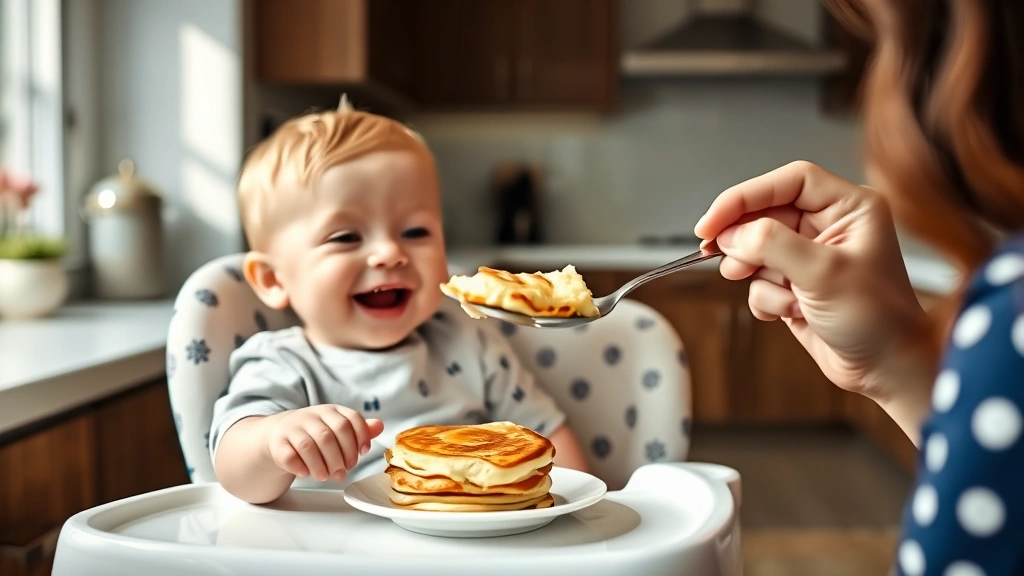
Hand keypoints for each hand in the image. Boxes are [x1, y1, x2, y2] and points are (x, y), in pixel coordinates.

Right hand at [263, 405, 383, 482]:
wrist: (279, 434)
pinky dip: (300, 467)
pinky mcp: (277, 442)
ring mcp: (292, 428)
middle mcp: (311, 416)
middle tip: (342, 473)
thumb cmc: (316, 434)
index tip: (362, 454)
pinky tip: (306, 473)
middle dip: (339, 457)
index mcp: (331, 411)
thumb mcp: (337, 428)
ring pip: (308, 446)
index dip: (360, 437)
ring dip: (320, 465)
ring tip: (325, 476)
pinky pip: (288, 455)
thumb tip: (380, 426)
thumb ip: (359, 429)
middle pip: (329, 435)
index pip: (350, 419)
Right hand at [694, 162, 935, 415]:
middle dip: (746, 242)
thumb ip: (772, 244)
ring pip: (756, 249)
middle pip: (765, 214)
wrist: (885, 369)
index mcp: (850, 207)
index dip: (746, 196)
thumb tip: (731, 233)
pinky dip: (766, 298)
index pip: (788, 182)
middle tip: (727, 259)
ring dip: (760, 276)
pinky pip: (760, 280)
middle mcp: (830, 225)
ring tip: (781, 295)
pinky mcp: (795, 283)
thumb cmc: (878, 319)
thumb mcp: (823, 273)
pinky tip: (790, 312)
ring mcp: (810, 255)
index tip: (714, 220)